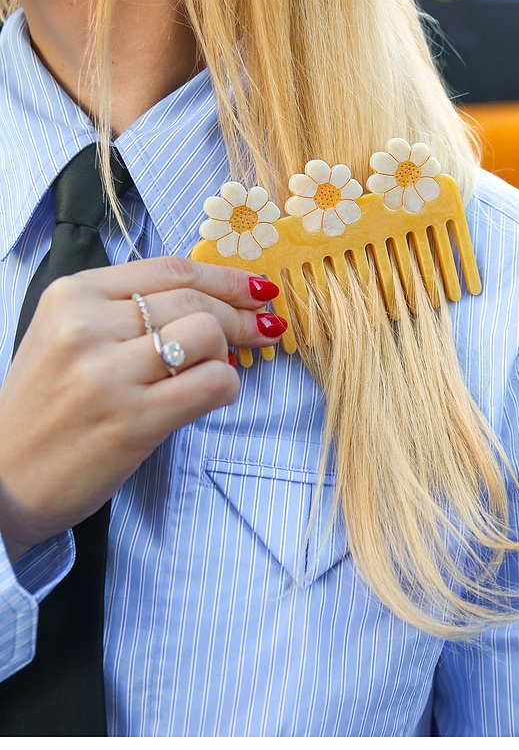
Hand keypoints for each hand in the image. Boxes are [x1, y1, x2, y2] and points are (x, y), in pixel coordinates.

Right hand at [0, 256, 285, 560]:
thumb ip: (124, 312)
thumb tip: (210, 301)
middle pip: (193, 300)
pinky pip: (211, 383)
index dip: (224, 277)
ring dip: (227, 352)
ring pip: (206, 335)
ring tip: (217, 369)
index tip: (254, 289)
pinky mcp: (131, 421)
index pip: (169, 269)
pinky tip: (212, 393)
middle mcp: (86, 327)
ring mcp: (108, 374)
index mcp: (71, 296)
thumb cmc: (42, 410)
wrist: (4, 480)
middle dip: (241, 313)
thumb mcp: (65, 339)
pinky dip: (225, 385)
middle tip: (261, 328)